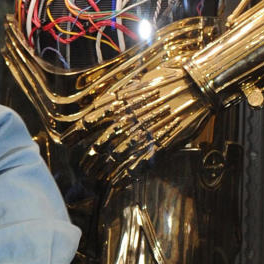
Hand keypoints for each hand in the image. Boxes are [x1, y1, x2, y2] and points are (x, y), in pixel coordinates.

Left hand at [80, 63, 211, 183]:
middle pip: (99, 144)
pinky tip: (117, 183)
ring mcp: (143, 135)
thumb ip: (120, 98)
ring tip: (96, 177)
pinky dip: (124, 176)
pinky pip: (136, 165)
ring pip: (115, 158)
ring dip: (103, 170)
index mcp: (120, 103)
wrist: (196, 86)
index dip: (75, 133)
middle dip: (88, 158)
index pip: (89, 121)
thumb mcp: (137, 84)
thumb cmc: (168, 80)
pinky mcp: (159, 146)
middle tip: (84, 166)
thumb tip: (104, 106)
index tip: (66, 141)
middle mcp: (127, 120)